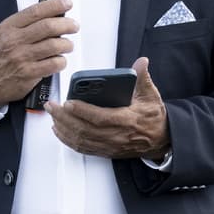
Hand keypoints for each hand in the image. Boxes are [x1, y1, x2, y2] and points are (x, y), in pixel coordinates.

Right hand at [0, 0, 77, 105]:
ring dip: (67, 44)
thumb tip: (51, 15)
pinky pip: (54, 64)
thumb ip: (25, 25)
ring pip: (54, 45)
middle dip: (67, 24)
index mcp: (9, 28)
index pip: (36, 11)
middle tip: (73, 26)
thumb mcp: (4, 35)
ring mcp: (22, 57)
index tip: (66, 3)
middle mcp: (15, 41)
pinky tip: (59, 60)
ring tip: (67, 45)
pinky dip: (62, 61)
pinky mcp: (29, 74)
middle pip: (48, 27)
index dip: (55, 5)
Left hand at [48, 58, 169, 160]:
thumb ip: (143, 78)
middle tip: (52, 105)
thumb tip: (141, 62)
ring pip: (80, 139)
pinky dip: (68, 140)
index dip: (82, 111)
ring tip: (52, 115)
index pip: (100, 117)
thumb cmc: (154, 118)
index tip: (69, 102)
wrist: (161, 140)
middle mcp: (116, 136)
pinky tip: (59, 130)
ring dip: (63, 128)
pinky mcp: (105, 151)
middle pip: (84, 129)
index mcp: (127, 120)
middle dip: (64, 117)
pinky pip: (82, 147)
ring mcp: (109, 145)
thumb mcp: (151, 95)